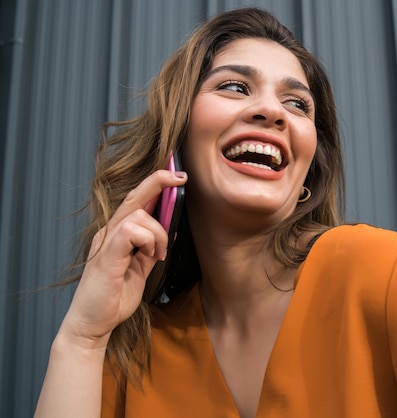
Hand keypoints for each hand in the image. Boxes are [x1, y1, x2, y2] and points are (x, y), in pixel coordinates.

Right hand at [58, 169, 186, 349]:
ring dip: (158, 233)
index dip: (154, 185)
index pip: (135, 202)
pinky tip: (151, 256)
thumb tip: (168, 234)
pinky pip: (130, 231)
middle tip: (180, 178)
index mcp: (116, 235)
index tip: (176, 177)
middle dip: (158, 182)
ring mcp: (105, 243)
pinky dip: (148, 240)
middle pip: (134, 197)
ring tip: (157, 255)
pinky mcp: (106, 255)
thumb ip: (150, 249)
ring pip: (139, 215)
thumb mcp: (139, 269)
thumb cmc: (113, 298)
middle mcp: (108, 233)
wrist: (93, 324)